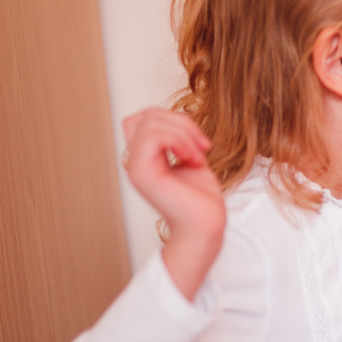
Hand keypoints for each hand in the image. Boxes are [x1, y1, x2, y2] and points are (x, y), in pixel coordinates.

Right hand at [122, 107, 225, 300]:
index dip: (173, 119)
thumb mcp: (190, 159)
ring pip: (149, 121)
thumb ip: (177, 140)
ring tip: (198, 155)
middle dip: (181, 122)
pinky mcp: (142, 173)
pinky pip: (152, 136)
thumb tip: (174, 119)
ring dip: (183, 133)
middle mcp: (136, 161)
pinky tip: (193, 160)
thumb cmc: (202, 200)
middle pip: (146, 115)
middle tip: (202, 146)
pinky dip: (179, 141)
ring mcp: (136, 167)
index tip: (198, 142)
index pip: (144, 118)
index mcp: (146, 157)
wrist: (206, 226)